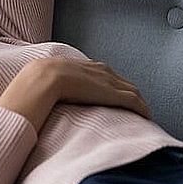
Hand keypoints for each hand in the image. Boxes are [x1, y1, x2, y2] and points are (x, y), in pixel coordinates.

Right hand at [31, 57, 152, 119]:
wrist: (42, 79)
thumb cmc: (37, 81)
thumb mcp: (45, 78)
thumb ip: (49, 84)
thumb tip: (37, 95)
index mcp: (84, 65)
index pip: (106, 74)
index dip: (112, 86)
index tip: (113, 96)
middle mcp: (100, 70)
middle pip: (122, 82)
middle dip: (129, 93)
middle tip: (132, 107)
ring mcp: (108, 82)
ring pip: (132, 91)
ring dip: (138, 103)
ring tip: (141, 115)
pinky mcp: (114, 94)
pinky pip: (135, 102)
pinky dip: (142, 110)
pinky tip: (145, 118)